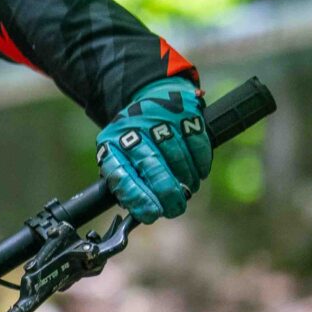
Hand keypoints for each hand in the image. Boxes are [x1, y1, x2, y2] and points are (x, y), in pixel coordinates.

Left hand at [96, 76, 211, 222]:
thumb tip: (144, 213)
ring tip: (188, 191)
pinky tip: (199, 174)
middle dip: (167, 194)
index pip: (121, 175)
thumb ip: (128, 181)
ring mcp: (159, 119)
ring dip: (186, 180)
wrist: (153, 96)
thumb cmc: (136, 138)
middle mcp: (133, 130)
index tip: (151, 214)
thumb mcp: (121, 155)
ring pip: (177, 158)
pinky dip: (200, 164)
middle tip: (175, 209)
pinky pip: (196, 144)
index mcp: (112, 144)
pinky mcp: (183, 112)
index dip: (137, 198)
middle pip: (153, 168)